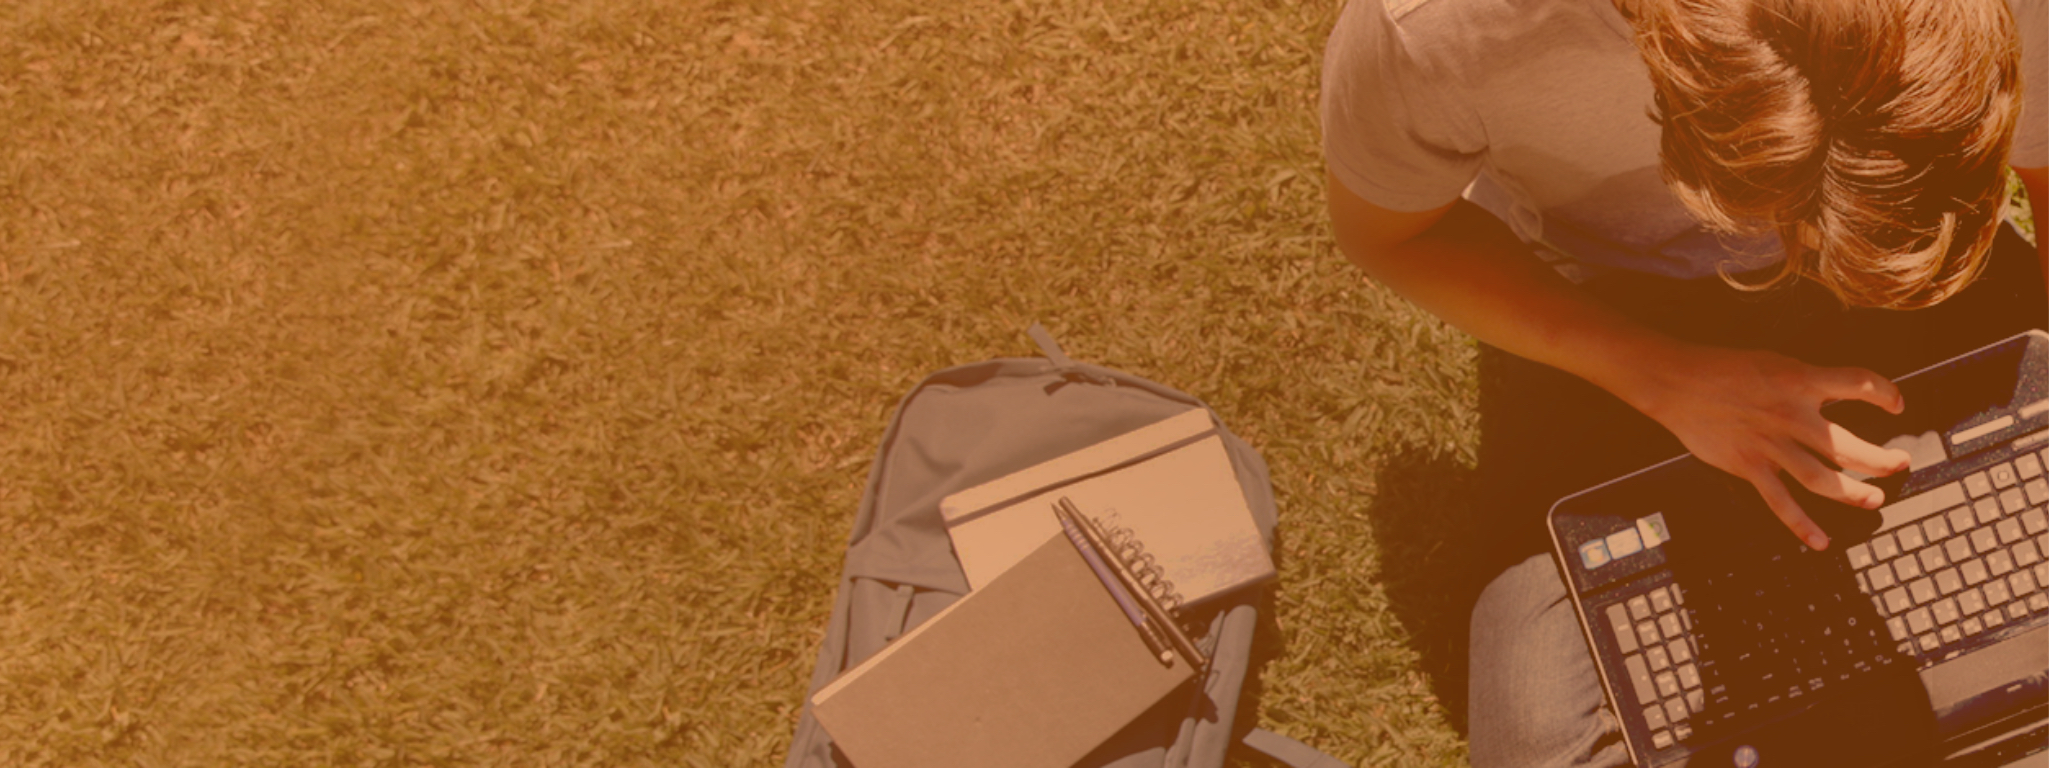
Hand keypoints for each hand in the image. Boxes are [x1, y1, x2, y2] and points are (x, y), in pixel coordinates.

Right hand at [1615, 344, 1912, 550]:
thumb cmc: (1722, 369)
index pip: (1860, 384)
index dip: (1886, 393)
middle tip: (1898, 464)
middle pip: (1849, 448)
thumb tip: (1831, 392)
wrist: (1678, 382)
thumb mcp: (1773, 363)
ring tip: (1873, 499)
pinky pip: (1780, 501)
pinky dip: (1802, 524)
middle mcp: (1792, 416)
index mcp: (1800, 382)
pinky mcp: (1749, 466)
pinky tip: (1820, 540)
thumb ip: (1804, 381)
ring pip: (1824, 479)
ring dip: (1854, 493)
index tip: (1897, 404)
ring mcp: (1771, 445)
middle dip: (1881, 461)